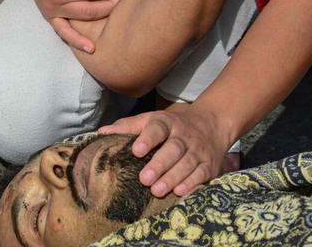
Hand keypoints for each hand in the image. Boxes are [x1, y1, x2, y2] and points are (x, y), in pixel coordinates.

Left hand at [99, 102, 234, 197]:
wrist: (210, 125)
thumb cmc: (170, 126)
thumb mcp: (150, 120)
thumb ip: (128, 126)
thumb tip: (101, 132)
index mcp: (166, 122)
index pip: (157, 127)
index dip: (147, 138)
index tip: (136, 150)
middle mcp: (184, 135)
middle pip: (173, 149)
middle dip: (159, 165)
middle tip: (144, 179)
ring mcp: (198, 150)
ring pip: (187, 163)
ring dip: (173, 178)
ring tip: (157, 191)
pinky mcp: (209, 165)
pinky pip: (202, 174)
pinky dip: (192, 183)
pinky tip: (179, 192)